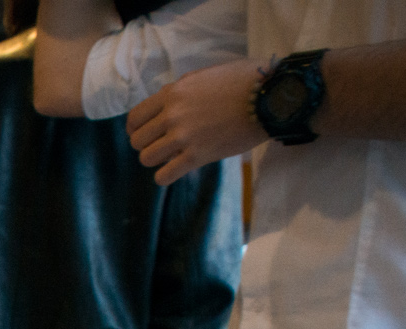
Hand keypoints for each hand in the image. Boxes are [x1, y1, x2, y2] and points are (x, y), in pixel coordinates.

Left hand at [128, 58, 269, 185]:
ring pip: (147, 158)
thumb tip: (167, 103)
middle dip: (146, 145)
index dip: (135, 129)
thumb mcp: (205, 76)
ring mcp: (183, 136)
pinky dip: (165, 177)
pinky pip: (164, 176)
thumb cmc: (244, 80)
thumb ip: (182, 91)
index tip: (144, 134)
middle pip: (137, 141)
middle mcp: (172, 115)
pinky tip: (175, 170)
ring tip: (170, 157)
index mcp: (173, 93)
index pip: (135, 118)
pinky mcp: (198, 156)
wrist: (270, 96)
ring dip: (156, 161)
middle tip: (161, 146)